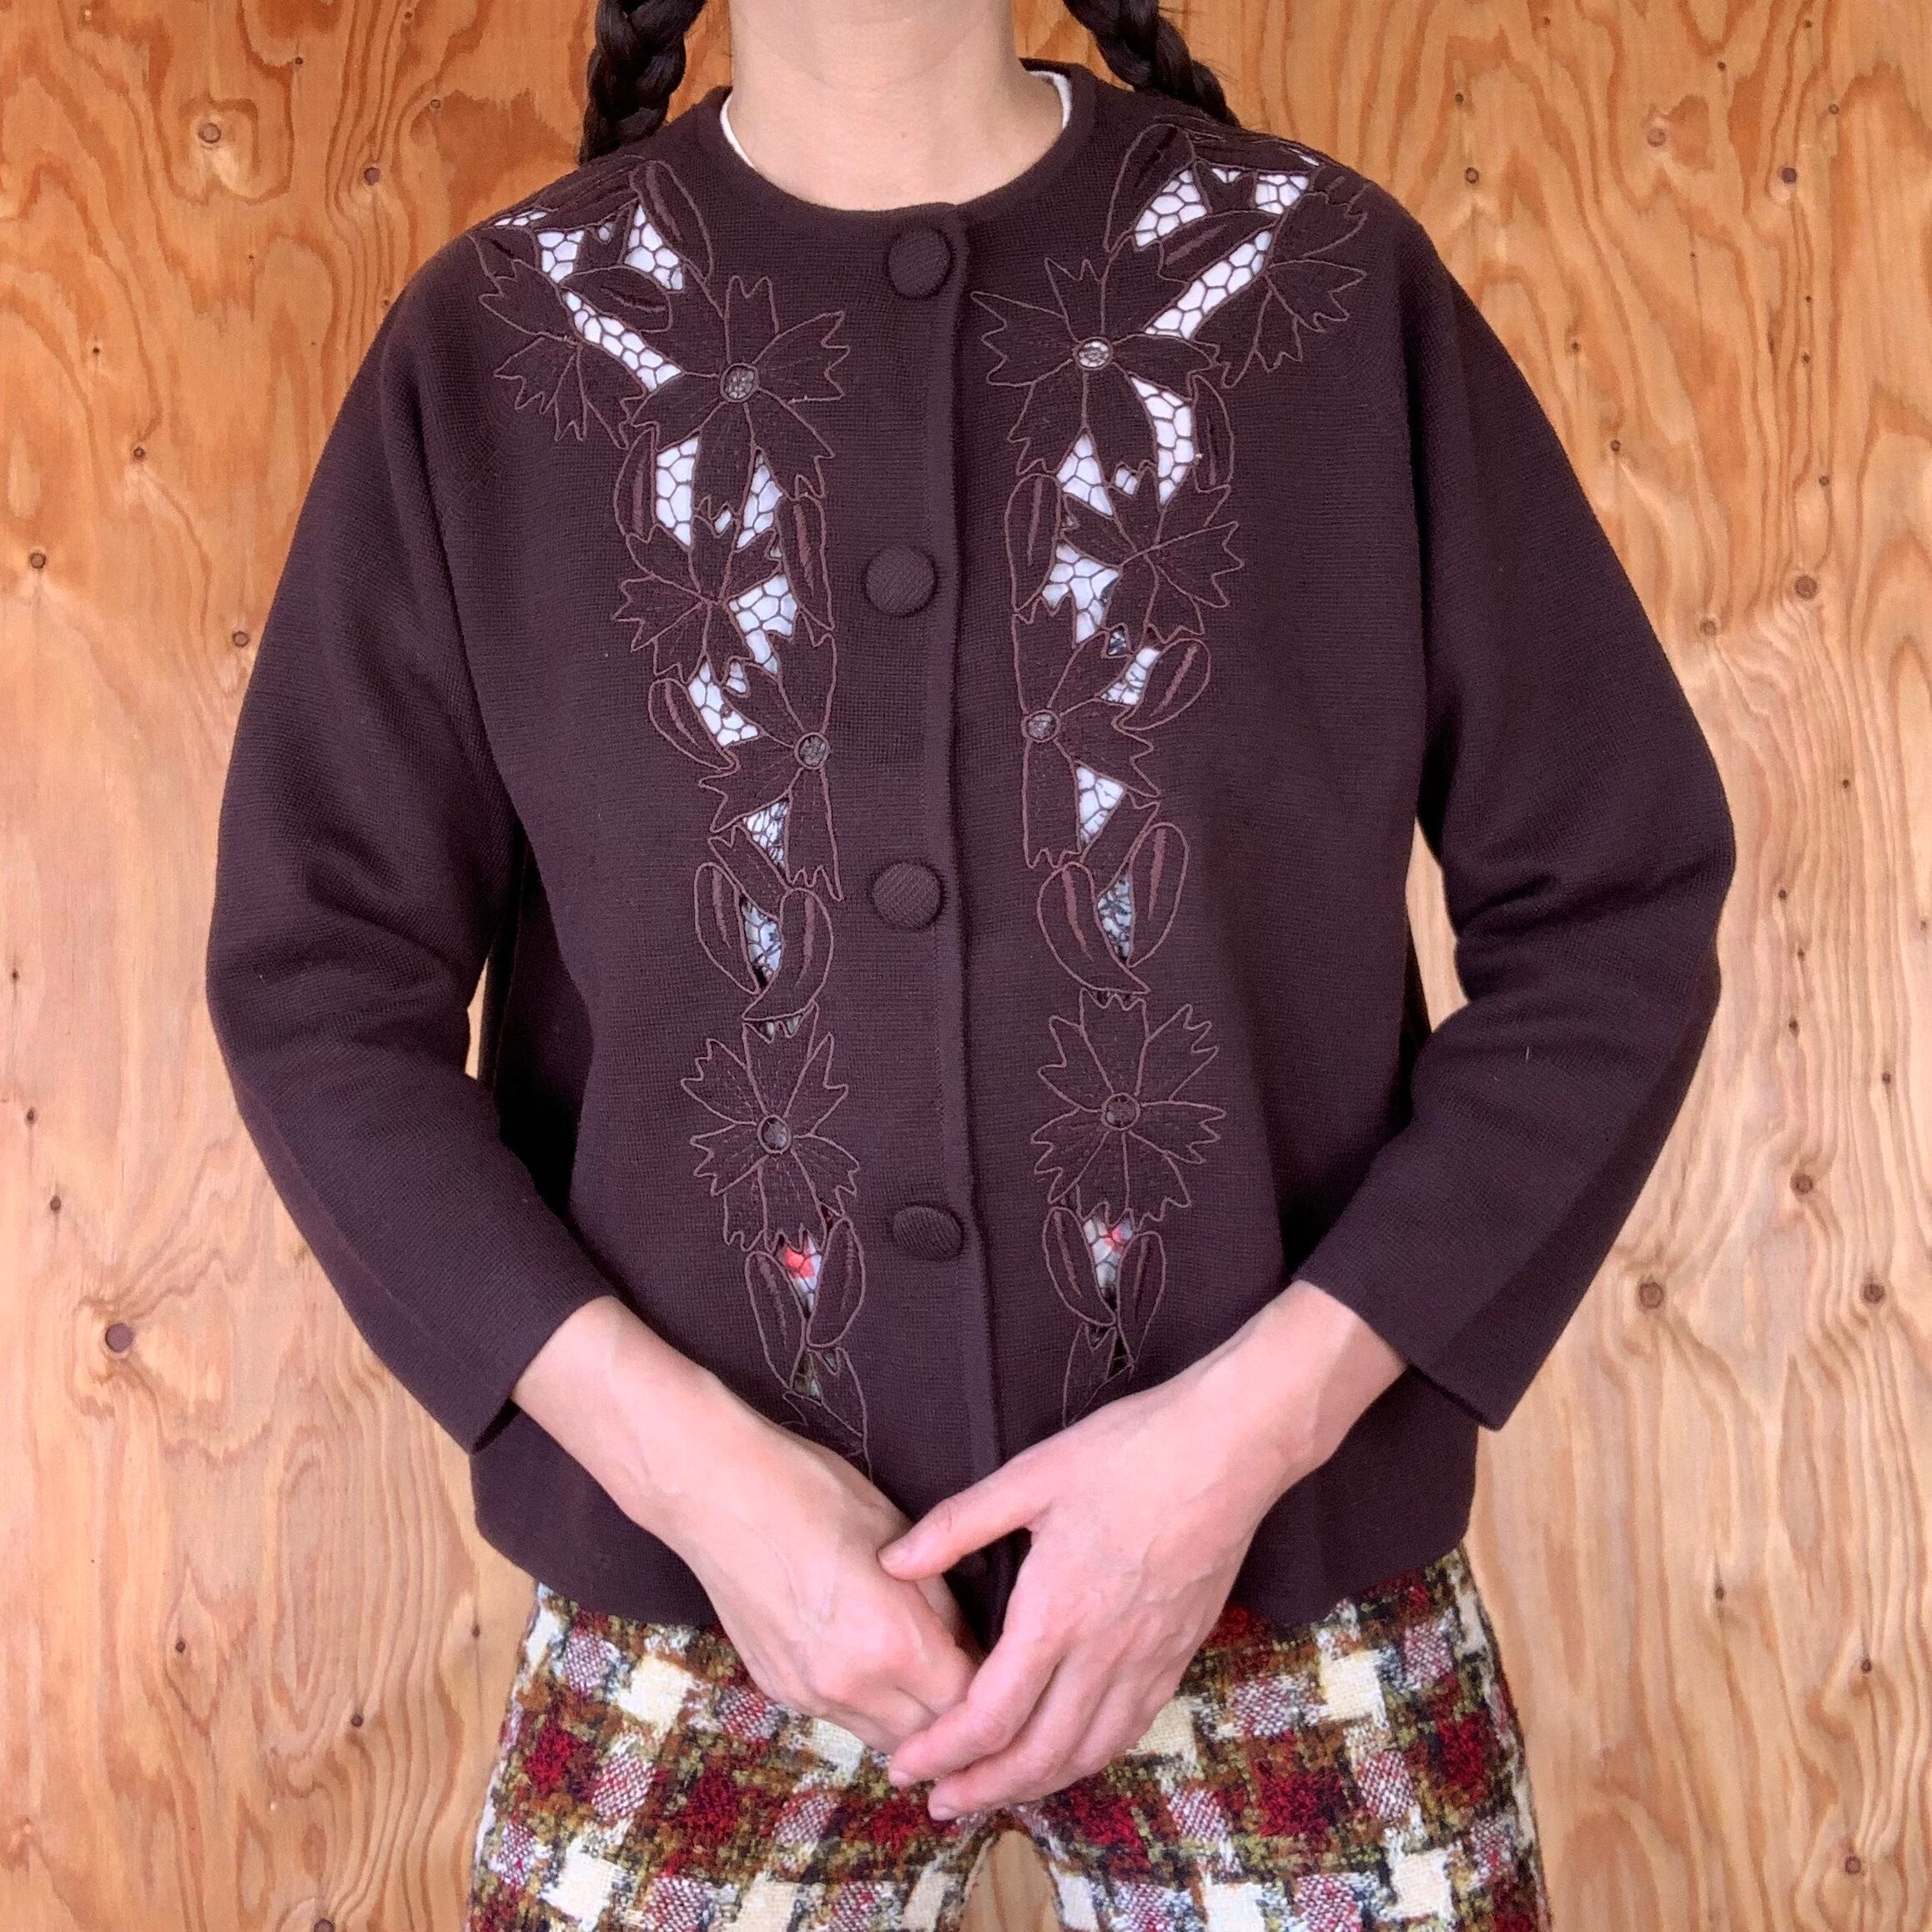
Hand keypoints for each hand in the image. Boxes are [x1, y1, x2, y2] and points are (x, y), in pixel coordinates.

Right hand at [513, 1295, 979, 1753]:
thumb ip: (940, 1600)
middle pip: (931, 1737)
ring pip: (885, 1738)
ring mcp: (811, 1694)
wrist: (720, 1493)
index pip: (971, 1703)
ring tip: (927, 1675)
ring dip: (914, 1718)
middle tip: (972, 1675)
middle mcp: (853, 1684)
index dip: (996, 1687)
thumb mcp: (901, 1535)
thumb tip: (966, 1641)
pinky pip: (841, 1718)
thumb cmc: (815, 1493)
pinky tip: (873, 1663)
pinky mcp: (779, 1689)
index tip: (1005, 1663)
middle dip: (960, 1715)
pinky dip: (868, 1704)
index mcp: (895, 1642)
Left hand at [873, 1279, 1405, 1815]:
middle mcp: (1104, 1653)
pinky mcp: (1180, 1652)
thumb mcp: (1032, 1475)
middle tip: (941, 1803)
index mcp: (1057, 1613)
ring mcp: (1149, 1659)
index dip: (943, 1751)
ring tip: (997, 1793)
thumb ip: (958, 1524)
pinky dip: (1089, 1757)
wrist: (1231, 1449)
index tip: (906, 1767)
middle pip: (1037, 1754)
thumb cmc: (1130, 1453)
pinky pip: (1129, 1728)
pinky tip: (1070, 1754)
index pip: (990, 1714)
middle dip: (983, 1789)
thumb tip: (891, 1563)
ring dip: (1036, 1785)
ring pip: (1088, 1753)